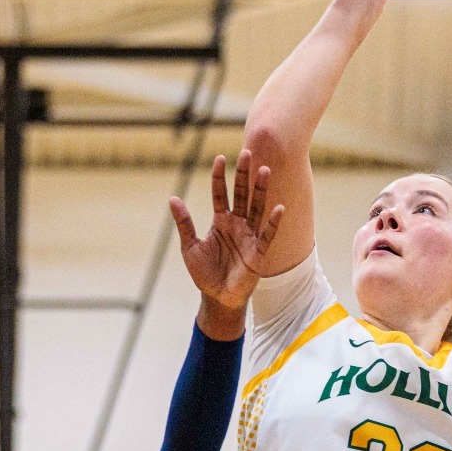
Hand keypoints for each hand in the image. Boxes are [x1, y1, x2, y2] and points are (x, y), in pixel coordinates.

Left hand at [170, 151, 284, 315]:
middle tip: (246, 153)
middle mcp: (237, 224)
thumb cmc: (204, 273)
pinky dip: (273, 222)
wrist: (217, 297)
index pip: (221, 193)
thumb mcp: (190, 246)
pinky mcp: (259, 251)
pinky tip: (279, 207)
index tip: (220, 158)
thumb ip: (184, 223)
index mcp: (220, 221)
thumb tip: (172, 198)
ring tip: (264, 170)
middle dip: (244, 175)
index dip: (220, 176)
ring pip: (257, 208)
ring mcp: (249, 236)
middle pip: (242, 194)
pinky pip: (268, 234)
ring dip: (261, 190)